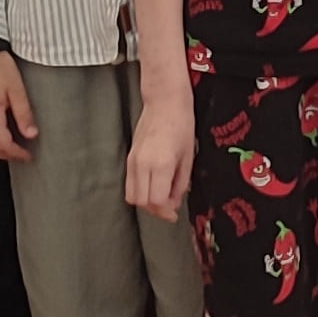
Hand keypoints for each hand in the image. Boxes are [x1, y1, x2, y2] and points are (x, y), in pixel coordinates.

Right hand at [125, 92, 196, 220]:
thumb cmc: (182, 125)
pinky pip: (129, 183)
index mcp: (161, 164)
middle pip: (142, 202)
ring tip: (160, 197)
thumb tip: (173, 203)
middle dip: (155, 210)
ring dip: (145, 202)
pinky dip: (139, 191)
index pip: (157, 201)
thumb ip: (180, 183)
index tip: (174, 214)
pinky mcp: (129, 157)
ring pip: (131, 195)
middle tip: (168, 208)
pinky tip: (152, 186)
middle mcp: (143, 164)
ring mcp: (133, 161)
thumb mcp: (188, 156)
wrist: (164, 101)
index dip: (166, 212)